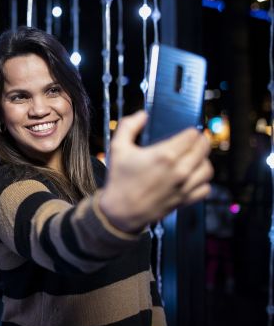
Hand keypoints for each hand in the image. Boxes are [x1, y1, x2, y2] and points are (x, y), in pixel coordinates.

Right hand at [100, 111, 212, 232]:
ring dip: (203, 160)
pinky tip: (193, 177)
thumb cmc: (119, 180)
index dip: (189, 130)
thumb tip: (142, 115)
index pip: (192, 135)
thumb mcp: (118, 148)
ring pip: (207, 168)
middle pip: (203, 148)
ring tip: (194, 158)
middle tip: (193, 140)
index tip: (185, 132)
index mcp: (165, 155)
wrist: (121, 211)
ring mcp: (184, 186)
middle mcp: (179, 170)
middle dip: (199, 141)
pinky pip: (205, 188)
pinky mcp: (185, 200)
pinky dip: (202, 181)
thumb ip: (129, 126)